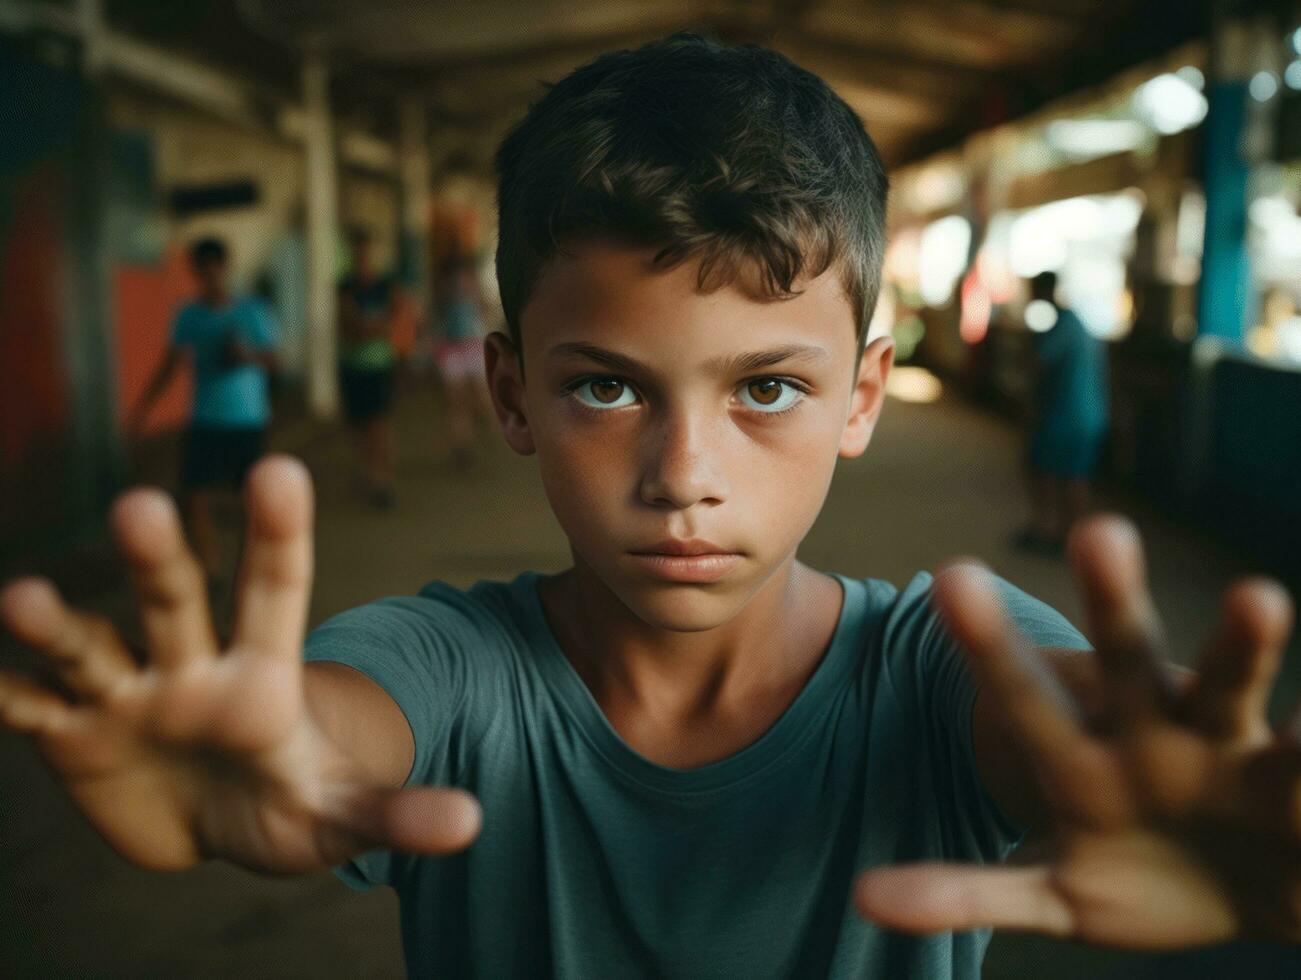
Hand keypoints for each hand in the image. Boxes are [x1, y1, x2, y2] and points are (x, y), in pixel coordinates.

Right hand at [0, 456, 479, 873]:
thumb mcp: (343, 814)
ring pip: (89, 646)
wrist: (217, 825)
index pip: (275, 590)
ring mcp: (126, 695)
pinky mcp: (72, 736)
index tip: (279, 470)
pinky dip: (6, 692)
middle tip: (143, 507)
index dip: (278, 535)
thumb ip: (397, 814)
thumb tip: (473, 824)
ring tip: (25, 600)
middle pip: (174, 601)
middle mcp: (189, 665)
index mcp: (262, 673)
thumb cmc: (288, 801)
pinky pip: (30, 708)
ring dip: (56, 624)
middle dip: (158, 559)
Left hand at [855, 515, 1298, 947]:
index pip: (1027, 693)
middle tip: (1096, 532)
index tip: (948, 578)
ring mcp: (1229, 749)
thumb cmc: (1140, 880)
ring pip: (1230, 685)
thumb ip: (964, 891)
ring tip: (1256, 598)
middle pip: (1128, 656)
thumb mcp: (1055, 897)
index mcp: (1083, 756)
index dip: (991, 646)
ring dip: (1242, 643)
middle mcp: (1153, 731)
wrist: (1247, 894)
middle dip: (1112, 600)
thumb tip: (863, 897)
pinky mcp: (1297, 779)